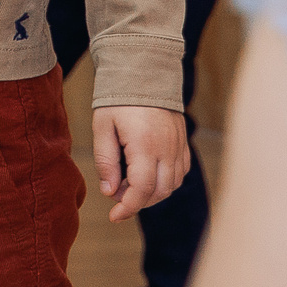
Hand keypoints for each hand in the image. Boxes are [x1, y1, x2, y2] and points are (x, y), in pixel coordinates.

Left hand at [93, 105, 188, 222]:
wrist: (143, 70)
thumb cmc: (119, 97)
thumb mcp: (103, 127)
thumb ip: (105, 161)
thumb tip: (110, 191)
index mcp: (145, 144)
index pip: (142, 189)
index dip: (128, 208)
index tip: (114, 217)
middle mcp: (167, 147)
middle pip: (160, 191)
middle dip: (138, 201)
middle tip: (117, 192)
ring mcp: (178, 144)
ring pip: (172, 184)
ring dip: (152, 193)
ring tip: (129, 181)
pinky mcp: (183, 140)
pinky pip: (181, 171)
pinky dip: (166, 181)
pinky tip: (148, 173)